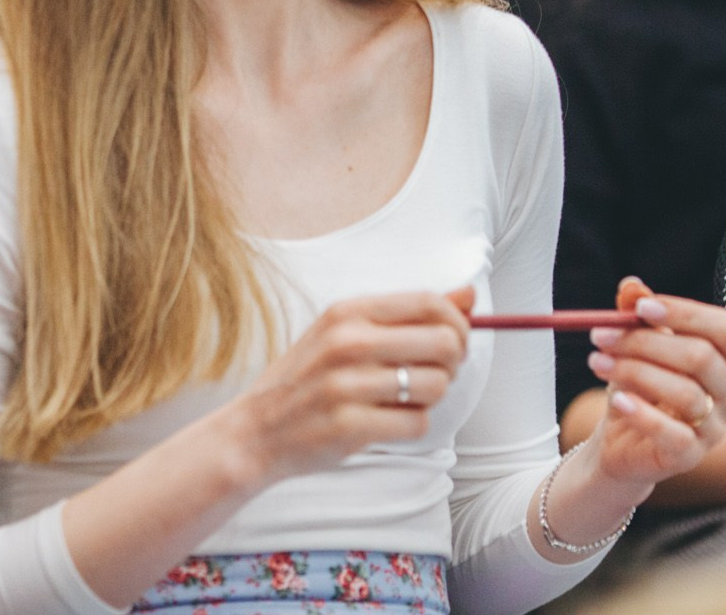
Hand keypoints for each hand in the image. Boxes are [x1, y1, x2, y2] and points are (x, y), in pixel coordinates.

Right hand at [227, 287, 473, 484]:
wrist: (255, 430)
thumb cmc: (308, 378)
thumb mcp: (346, 333)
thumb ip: (407, 313)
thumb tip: (470, 295)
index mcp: (348, 311)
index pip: (430, 303)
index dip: (458, 323)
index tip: (455, 340)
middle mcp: (347, 342)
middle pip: (444, 342)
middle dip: (454, 363)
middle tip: (435, 374)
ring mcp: (346, 385)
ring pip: (436, 385)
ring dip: (431, 398)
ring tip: (404, 400)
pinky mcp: (350, 426)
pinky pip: (417, 423)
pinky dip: (412, 426)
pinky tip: (386, 422)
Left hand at [584, 276, 725, 489]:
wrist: (623, 438)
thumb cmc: (640, 383)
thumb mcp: (637, 344)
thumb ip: (638, 315)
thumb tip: (633, 286)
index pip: (725, 328)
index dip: (684, 313)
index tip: (640, 308)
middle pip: (700, 357)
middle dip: (644, 342)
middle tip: (599, 335)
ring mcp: (716, 427)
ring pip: (685, 393)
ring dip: (634, 372)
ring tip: (597, 362)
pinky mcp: (691, 455)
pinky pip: (674, 433)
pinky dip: (642, 413)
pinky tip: (617, 400)